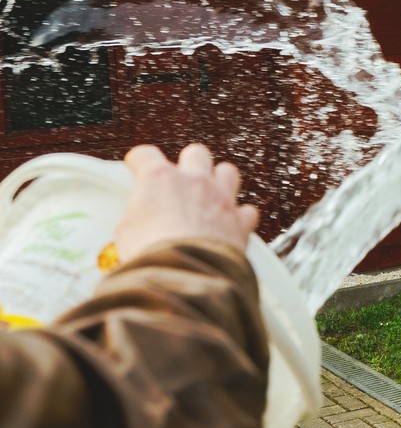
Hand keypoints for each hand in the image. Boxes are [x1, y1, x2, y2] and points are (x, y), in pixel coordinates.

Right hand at [114, 143, 260, 262]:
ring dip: (220, 182)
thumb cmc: (150, 254)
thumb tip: (139, 222)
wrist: (184, 274)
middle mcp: (194, 181)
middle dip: (189, 163)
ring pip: (228, 172)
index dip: (140, 160)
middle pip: (196, 153)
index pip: (146, 155)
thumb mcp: (126, 233)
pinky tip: (232, 225)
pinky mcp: (240, 221)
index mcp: (159, 179)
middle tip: (182, 180)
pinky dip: (240, 217)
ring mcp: (220, 198)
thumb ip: (137, 217)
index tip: (138, 165)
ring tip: (212, 196)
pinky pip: (247, 211)